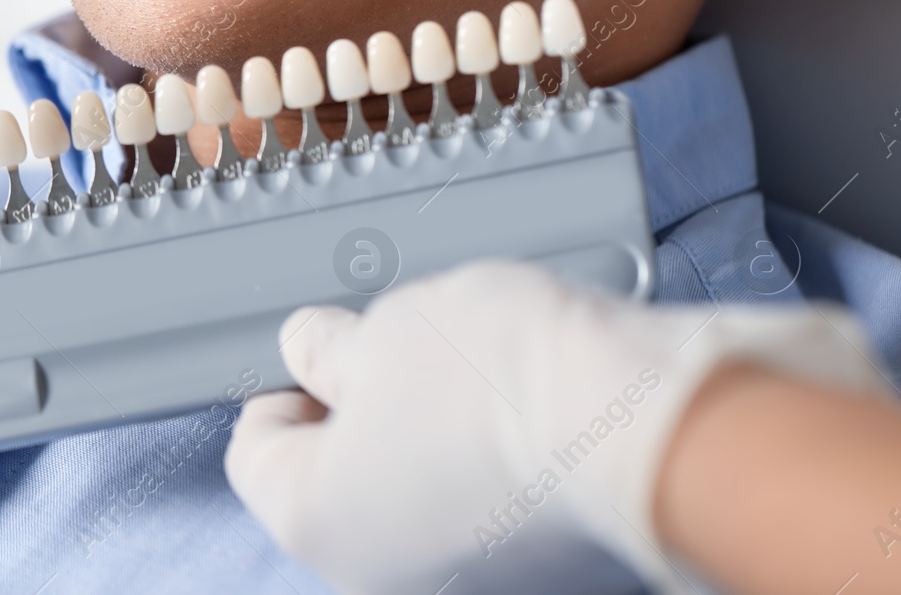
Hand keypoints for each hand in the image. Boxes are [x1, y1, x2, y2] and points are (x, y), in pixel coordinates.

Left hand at [225, 261, 888, 594]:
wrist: (645, 422)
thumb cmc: (501, 377)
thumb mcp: (381, 331)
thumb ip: (327, 349)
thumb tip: (311, 350)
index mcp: (312, 518)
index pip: (255, 449)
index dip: (284, 382)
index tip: (320, 348)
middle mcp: (375, 570)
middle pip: (337, 474)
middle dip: (359, 405)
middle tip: (398, 344)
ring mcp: (456, 576)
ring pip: (408, 488)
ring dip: (424, 430)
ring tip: (470, 368)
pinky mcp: (526, 568)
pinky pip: (476, 504)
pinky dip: (482, 459)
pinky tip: (514, 406)